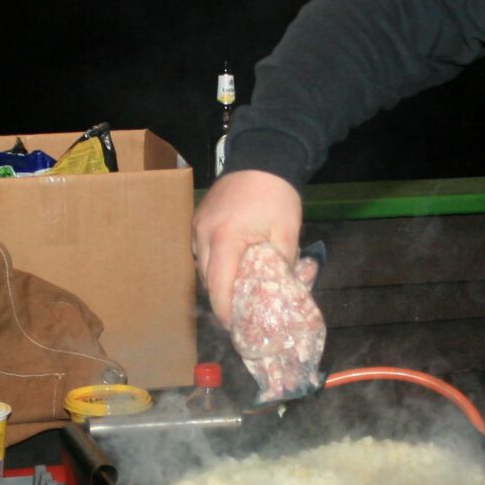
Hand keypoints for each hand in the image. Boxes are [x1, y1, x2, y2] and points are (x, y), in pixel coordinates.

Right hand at [192, 168, 303, 328]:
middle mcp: (203, 235)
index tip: (238, 329)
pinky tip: (234, 268)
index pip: (218, 289)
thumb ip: (282, 267)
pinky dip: (216, 265)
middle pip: (207, 281)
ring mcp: (197, 226)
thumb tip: (280, 296)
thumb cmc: (277, 195)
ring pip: (202, 268)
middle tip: (243, 316)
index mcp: (225, 240)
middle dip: (223, 301)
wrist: (263, 156)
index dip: (226, 313)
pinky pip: (202, 252)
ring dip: (219, 282)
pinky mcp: (198, 220)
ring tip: (239, 293)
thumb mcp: (287, 233)